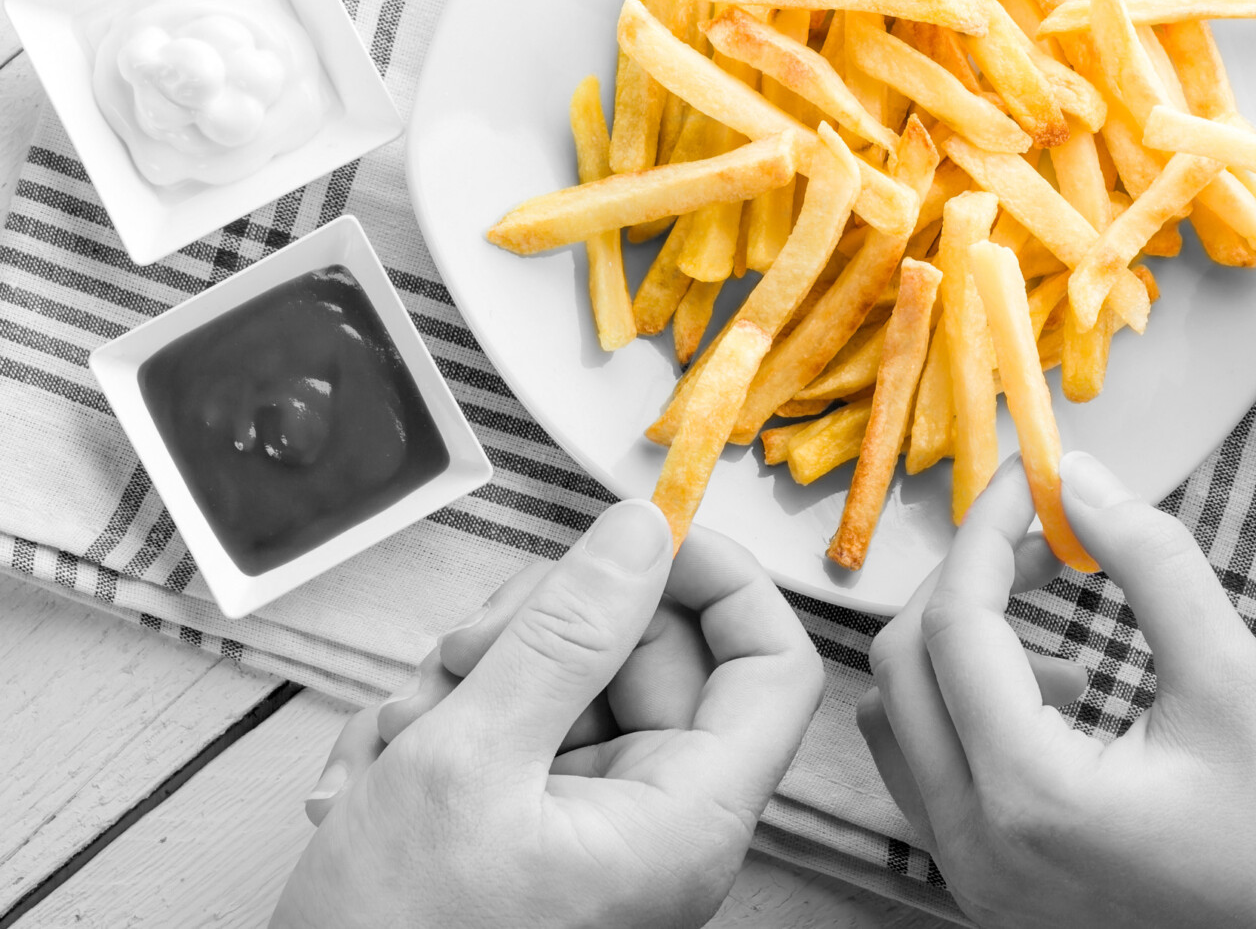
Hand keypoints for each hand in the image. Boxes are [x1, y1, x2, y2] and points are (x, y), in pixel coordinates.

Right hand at [273, 499, 824, 928]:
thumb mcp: (470, 762)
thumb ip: (563, 635)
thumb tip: (641, 536)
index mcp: (685, 818)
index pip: (772, 665)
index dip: (720, 581)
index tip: (639, 536)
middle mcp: (659, 818)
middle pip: (649, 655)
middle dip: (541, 632)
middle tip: (463, 653)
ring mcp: (597, 820)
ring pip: (571, 680)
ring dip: (473, 680)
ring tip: (400, 736)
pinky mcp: (541, 821)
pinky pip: (521, 727)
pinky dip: (448, 724)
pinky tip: (380, 769)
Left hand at [858, 455, 1255, 928]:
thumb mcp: (1237, 683)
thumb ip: (1152, 565)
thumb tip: (1079, 477)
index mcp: (1033, 795)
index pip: (957, 625)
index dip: (990, 530)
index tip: (1036, 476)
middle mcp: (976, 846)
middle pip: (905, 663)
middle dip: (971, 580)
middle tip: (1051, 543)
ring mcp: (970, 875)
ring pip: (899, 715)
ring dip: (959, 647)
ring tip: (1065, 643)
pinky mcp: (983, 883)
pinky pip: (924, 766)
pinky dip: (964, 706)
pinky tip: (1059, 701)